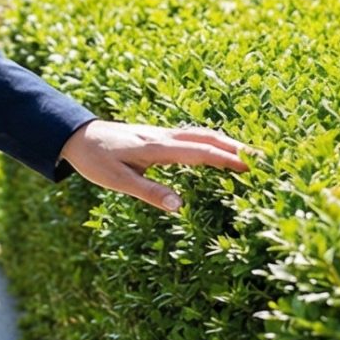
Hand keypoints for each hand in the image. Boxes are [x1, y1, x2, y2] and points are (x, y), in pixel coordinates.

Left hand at [55, 119, 251, 214]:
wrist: (76, 136)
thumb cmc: (95, 160)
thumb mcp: (118, 182)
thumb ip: (149, 192)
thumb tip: (181, 206)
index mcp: (158, 148)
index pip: (201, 153)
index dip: (228, 160)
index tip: (252, 168)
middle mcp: (164, 136)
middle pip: (207, 138)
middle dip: (236, 148)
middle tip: (264, 159)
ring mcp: (161, 133)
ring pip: (200, 133)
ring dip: (225, 141)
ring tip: (248, 153)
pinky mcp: (157, 134)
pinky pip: (191, 135)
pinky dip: (210, 140)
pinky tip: (215, 147)